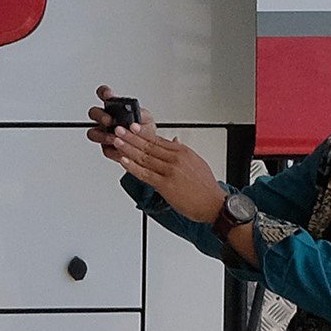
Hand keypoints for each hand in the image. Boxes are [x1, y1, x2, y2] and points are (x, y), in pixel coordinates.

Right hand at [87, 86, 143, 152]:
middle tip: (109, 121)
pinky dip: (113, 151)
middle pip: (94, 113)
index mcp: (115, 108)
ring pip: (93, 133)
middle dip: (100, 116)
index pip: (104, 94)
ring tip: (115, 139)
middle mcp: (106, 119)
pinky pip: (105, 150)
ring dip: (103, 136)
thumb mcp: (147, 120)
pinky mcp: (107, 148)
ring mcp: (104, 134)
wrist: (147, 148)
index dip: (104, 93)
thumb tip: (135, 122)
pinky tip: (121, 151)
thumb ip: (142, 118)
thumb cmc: (144, 129)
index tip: (108, 95)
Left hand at [111, 122, 227, 225]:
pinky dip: (133, 167)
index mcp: (183, 152)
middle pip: (149, 145)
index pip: (158, 139)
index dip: (143, 133)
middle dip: (132, 137)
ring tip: (117, 141)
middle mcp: (175, 159)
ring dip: (129, 148)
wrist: (213, 204)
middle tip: (119, 130)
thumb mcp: (196, 162)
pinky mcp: (165, 185)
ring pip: (144, 157)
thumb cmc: (206, 187)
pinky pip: (145, 174)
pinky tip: (124, 160)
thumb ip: (182, 151)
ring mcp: (169, 171)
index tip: (132, 127)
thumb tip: (174, 141)